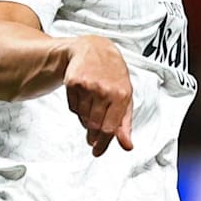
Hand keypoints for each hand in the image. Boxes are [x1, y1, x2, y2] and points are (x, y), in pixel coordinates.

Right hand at [64, 36, 133, 156]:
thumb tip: (127, 146)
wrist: (94, 48)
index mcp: (122, 94)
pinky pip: (73, 107)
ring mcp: (88, 85)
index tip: (97, 152)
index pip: (110, 128)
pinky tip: (84, 96)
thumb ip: (125, 123)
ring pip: (83, 117)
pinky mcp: (73, 82)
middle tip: (92, 138)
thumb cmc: (113, 74)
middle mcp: (104, 90)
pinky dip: (78, 108)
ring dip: (86, 119)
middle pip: (94, 126)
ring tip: (92, 106)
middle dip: (92, 136)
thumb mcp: (125, 95)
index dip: (103, 144)